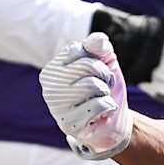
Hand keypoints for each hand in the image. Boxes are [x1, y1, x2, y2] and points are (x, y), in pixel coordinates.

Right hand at [40, 33, 130, 159]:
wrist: (113, 121)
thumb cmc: (105, 88)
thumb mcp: (104, 62)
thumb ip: (99, 46)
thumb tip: (100, 40)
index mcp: (53, 68)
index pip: (79, 49)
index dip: (97, 60)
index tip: (97, 73)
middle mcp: (49, 86)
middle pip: (87, 66)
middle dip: (104, 76)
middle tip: (103, 88)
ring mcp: (56, 106)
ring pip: (92, 85)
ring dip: (106, 92)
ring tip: (100, 100)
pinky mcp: (69, 124)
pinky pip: (98, 105)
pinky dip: (108, 107)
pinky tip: (101, 114)